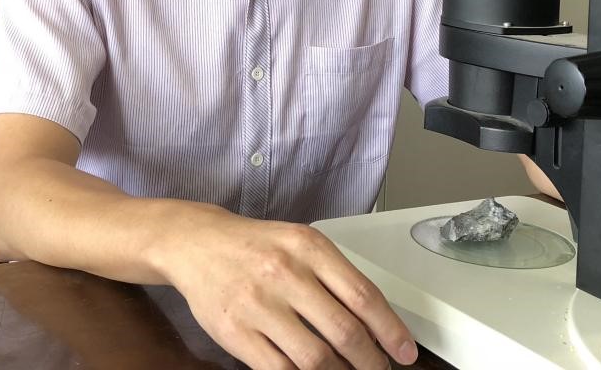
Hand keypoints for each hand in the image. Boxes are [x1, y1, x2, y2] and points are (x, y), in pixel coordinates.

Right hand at [161, 207, 417, 369]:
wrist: (196, 243)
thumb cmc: (255, 246)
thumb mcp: (300, 243)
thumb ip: (335, 276)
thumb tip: (376, 322)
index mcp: (308, 247)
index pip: (363, 296)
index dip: (390, 330)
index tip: (404, 351)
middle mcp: (285, 273)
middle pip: (345, 332)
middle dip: (371, 361)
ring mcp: (258, 305)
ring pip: (316, 358)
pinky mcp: (236, 333)